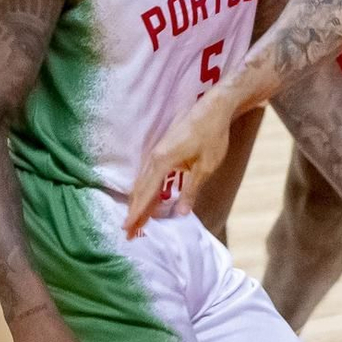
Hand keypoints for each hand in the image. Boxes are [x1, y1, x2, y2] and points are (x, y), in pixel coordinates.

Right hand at [126, 88, 237, 237]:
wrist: (213, 109)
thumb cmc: (212, 136)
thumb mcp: (206, 167)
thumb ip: (191, 190)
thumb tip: (180, 213)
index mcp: (163, 161)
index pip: (147, 193)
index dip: (137, 213)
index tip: (127, 229)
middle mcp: (154, 157)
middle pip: (140, 189)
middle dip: (134, 212)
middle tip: (128, 233)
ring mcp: (156, 152)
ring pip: (142, 182)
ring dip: (138, 202)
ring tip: (135, 221)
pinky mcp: (161, 150)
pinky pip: (148, 175)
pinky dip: (145, 190)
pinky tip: (147, 200)